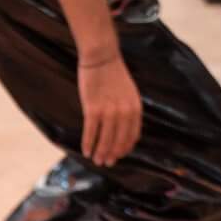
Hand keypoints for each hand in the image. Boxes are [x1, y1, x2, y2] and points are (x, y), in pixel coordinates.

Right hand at [79, 53, 143, 167]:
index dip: (125, 149)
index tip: (119, 155)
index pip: (132, 136)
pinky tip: (85, 151)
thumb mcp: (129, 93)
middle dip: (112, 155)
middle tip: (106, 163)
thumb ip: (128, 110)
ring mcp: (109, 112)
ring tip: (96, 161)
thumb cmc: (114, 74)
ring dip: (100, 153)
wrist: (102, 57)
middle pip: (118, 141)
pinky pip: (90, 132)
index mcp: (135, 109)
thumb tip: (122, 129)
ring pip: (104, 140)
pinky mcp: (93, 109)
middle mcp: (124, 113)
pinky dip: (88, 144)